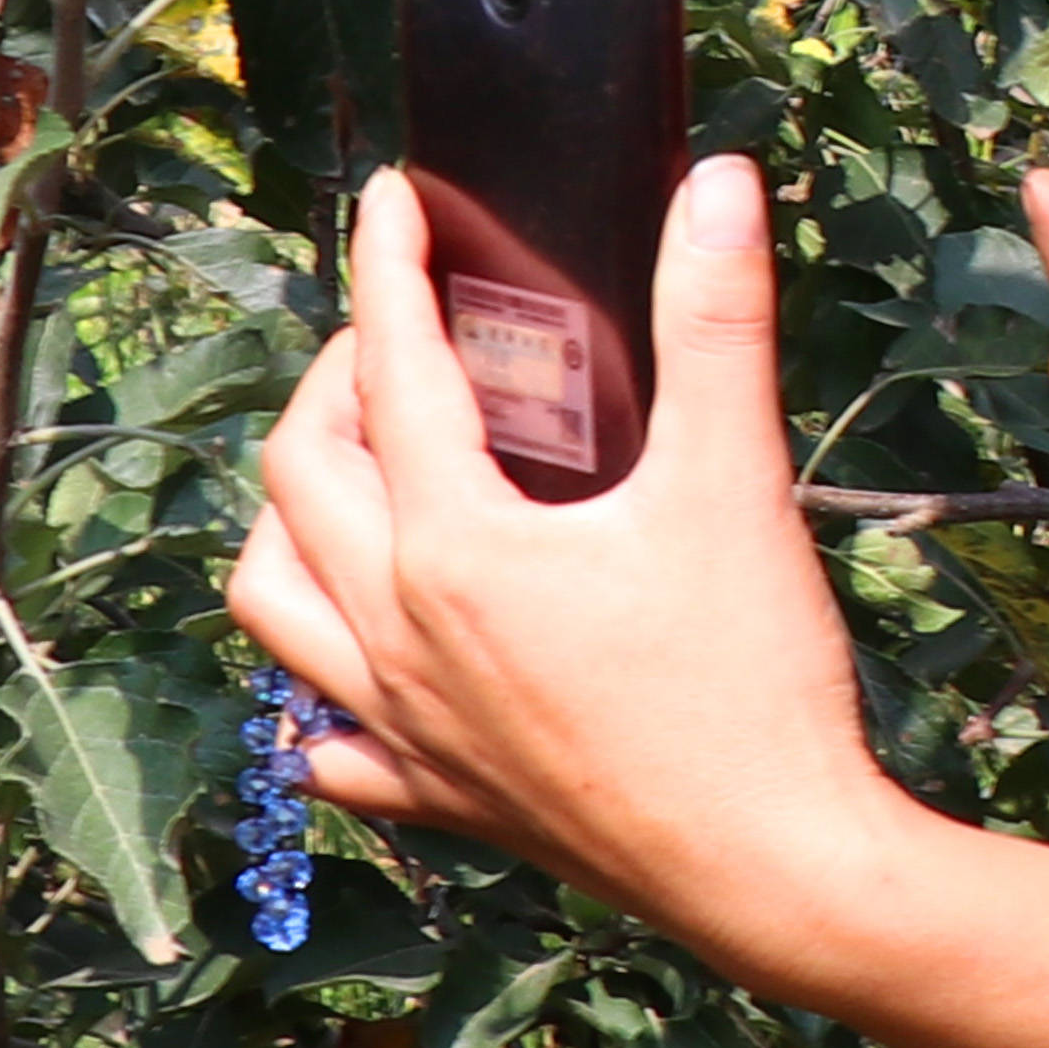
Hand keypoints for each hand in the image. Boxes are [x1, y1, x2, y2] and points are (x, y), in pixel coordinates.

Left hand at [228, 161, 893, 946]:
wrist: (774, 863)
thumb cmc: (754, 681)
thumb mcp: (739, 483)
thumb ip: (718, 324)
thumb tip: (715, 184)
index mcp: (458, 545)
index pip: (396, 369)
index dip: (390, 269)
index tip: (393, 203)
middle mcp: (399, 631)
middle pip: (302, 475)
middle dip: (335, 382)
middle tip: (399, 339)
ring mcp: (405, 725)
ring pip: (273, 603)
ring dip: (291, 523)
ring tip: (352, 482)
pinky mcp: (439, 797)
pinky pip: (324, 746)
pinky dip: (317, 694)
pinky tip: (357, 672)